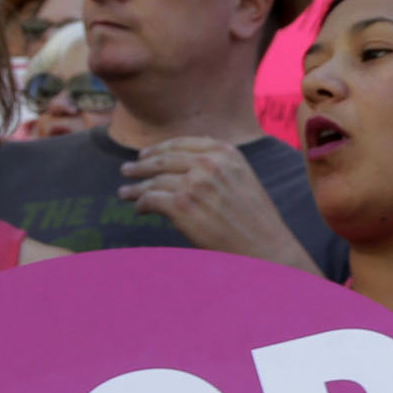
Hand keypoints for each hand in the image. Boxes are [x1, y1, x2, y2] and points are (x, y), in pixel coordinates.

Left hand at [118, 139, 307, 264]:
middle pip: (163, 160)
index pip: (182, 144)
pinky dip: (141, 204)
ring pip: (154, 181)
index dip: (159, 148)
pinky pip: (151, 200)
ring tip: (125, 192)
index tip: (145, 154)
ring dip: (136, 188)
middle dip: (141, 166)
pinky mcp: (181, 207)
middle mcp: (208, 164)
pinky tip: (139, 209)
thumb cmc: (258, 220)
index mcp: (225, 153)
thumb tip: (191, 157)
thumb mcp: (245, 179)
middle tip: (126, 171)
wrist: (267, 248)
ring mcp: (194, 184)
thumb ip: (220, 164)